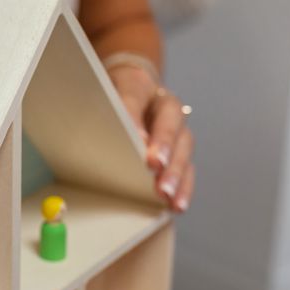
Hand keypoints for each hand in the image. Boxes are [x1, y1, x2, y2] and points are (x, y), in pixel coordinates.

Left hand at [109, 66, 194, 211]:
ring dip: (175, 172)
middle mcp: (165, 105)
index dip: (133, 117)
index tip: (135, 138)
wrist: (132, 94)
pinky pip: (187, 169)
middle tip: (154, 166)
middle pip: (169, 124)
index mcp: (140, 84)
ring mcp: (177, 128)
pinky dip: (183, 188)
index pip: (134, 96)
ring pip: (183, 148)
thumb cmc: (111, 99)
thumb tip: (114, 141)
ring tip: (166, 194)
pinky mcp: (181, 151)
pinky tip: (176, 205)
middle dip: (163, 147)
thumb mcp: (101, 99)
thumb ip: (105, 115)